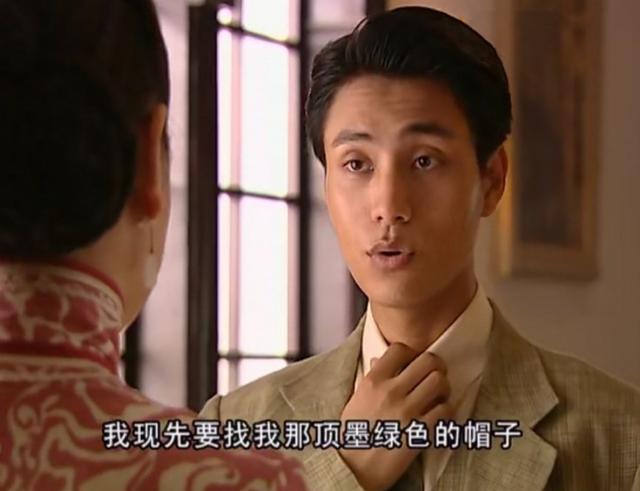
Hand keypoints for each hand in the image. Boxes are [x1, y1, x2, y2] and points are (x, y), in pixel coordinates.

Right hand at [338, 343, 451, 490]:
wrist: (354, 469)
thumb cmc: (353, 435)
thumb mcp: (356, 400)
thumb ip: (371, 379)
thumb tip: (379, 360)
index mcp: (373, 381)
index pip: (401, 349)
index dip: (412, 353)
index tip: (414, 362)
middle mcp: (391, 391)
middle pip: (428, 361)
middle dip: (436, 366)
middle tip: (435, 375)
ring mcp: (407, 411)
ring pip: (440, 382)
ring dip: (444, 388)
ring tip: (438, 396)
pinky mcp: (420, 432)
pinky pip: (446, 410)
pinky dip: (446, 411)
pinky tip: (439, 416)